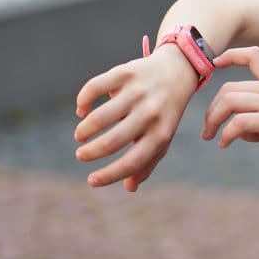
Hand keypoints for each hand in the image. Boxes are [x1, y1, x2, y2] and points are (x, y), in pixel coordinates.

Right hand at [74, 45, 198, 190]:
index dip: (109, 175)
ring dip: (84, 131)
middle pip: (112, 141)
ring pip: (100, 117)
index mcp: (161, 133)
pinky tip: (82, 110)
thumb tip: (129, 188)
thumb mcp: (162, 136)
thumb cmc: (164, 112)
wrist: (177, 70)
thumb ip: (148, 162)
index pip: (132, 162)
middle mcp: (150, 113)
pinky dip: (83, 102)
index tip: (91, 180)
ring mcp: (137, 91)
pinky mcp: (125, 72)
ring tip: (81, 136)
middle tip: (82, 155)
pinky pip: (94, 88)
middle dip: (90, 153)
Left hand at [202, 46, 258, 173]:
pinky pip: (238, 122)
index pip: (254, 55)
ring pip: (229, 100)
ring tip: (211, 137)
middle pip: (229, 87)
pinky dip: (226, 134)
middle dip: (212, 109)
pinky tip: (225, 144)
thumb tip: (236, 131)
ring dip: (213, 120)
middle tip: (207, 129)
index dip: (230, 55)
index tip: (214, 64)